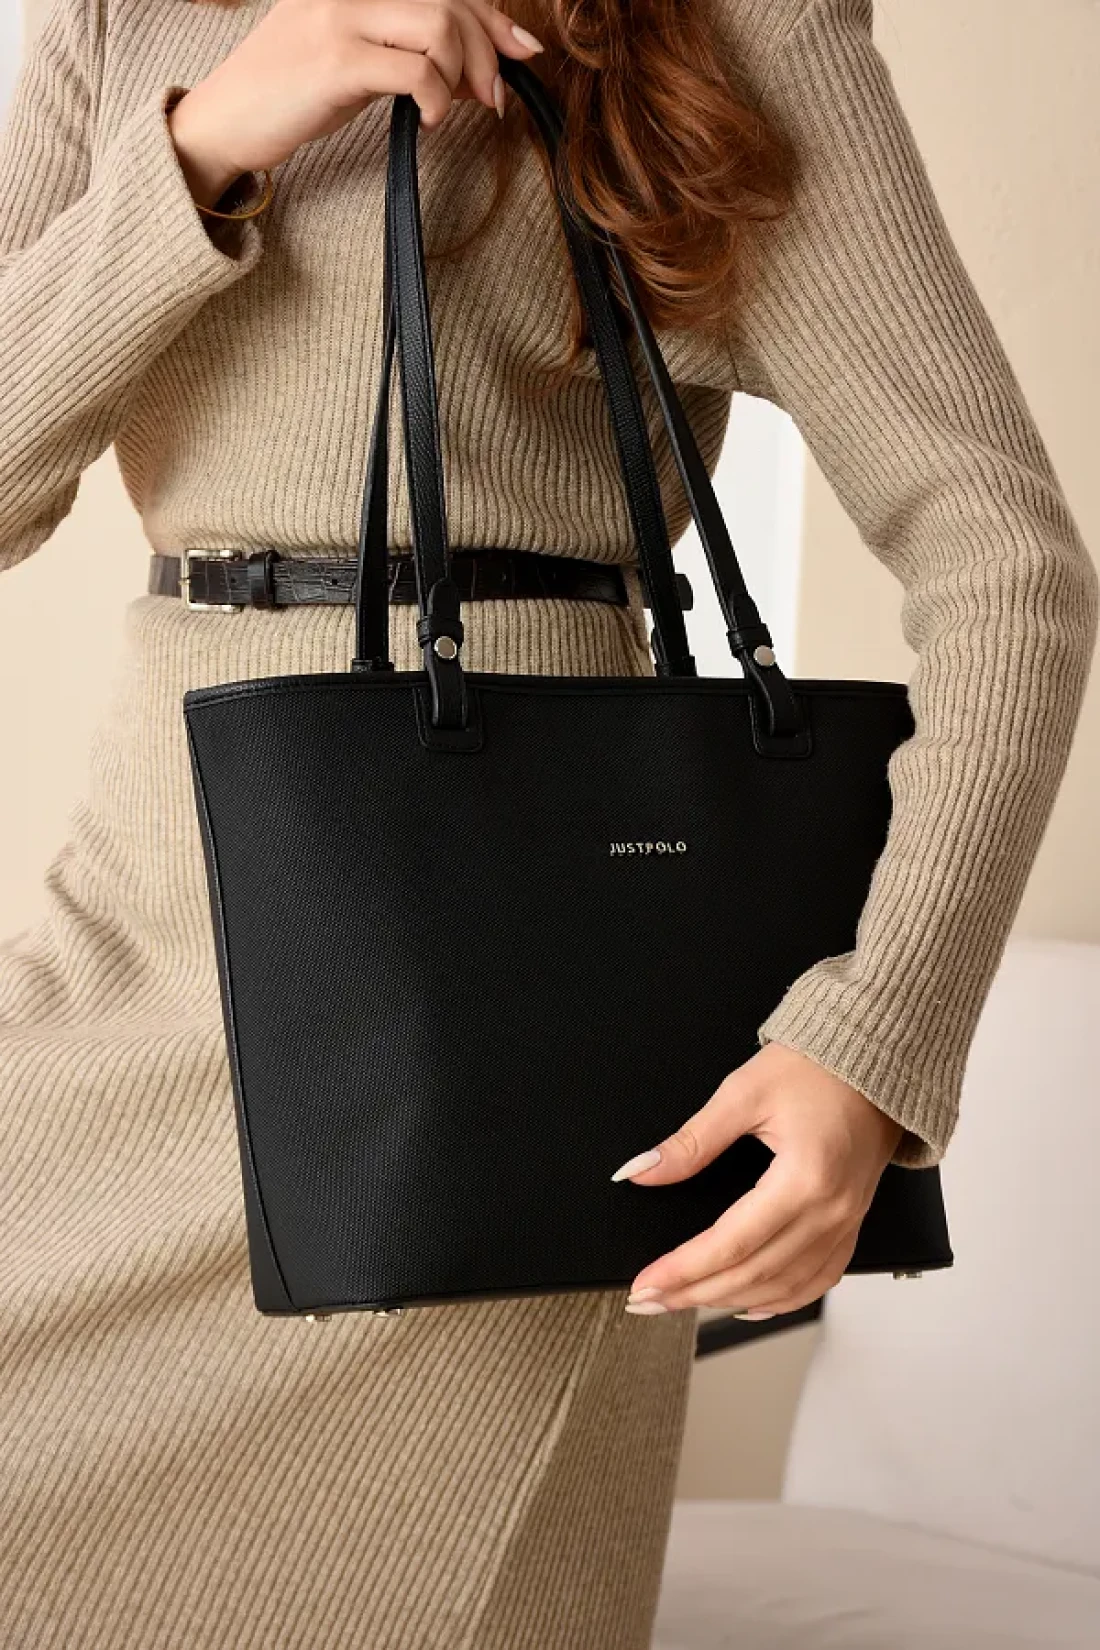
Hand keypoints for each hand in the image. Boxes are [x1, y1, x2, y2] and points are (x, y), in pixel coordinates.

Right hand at [168, 0, 545, 206]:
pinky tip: (430, 120)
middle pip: (450, 1)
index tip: (521, 51)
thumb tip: (477, 66)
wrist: (224, 121)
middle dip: (487, 50)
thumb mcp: (354, 57)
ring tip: (459, 108)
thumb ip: (406, 48)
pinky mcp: (336, 61)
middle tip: (493, 97)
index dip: (491, 15)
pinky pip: (416, 71)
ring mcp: (341, 17)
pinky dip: (437, 99)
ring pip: (439, 27)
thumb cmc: (291, 93)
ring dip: (466, 74)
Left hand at [613, 1041, 904, 1316]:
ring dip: (730, 1301)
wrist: (872, 1060)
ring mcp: (846, 1223)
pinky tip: (748, 1303)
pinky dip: (780, 1300)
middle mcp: (831, 1211)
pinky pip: (818, 1280)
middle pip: (754, 1273)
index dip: (683, 1269)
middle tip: (648, 1299)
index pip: (732, 1243)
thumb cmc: (815, 1068)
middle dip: (694, 1292)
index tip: (646, 1282)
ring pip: (784, 1287)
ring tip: (683, 1301)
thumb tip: (641, 1171)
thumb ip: (691, 1141)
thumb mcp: (743, 1093)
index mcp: (805, 1178)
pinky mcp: (851, 1223)